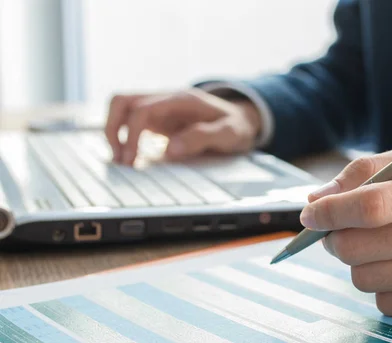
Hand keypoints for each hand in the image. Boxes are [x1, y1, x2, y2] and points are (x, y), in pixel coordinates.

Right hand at [105, 89, 261, 164]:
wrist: (244, 120)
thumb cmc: (237, 126)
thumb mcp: (229, 133)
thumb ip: (202, 138)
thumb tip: (170, 150)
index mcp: (181, 99)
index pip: (142, 109)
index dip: (131, 135)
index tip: (131, 160)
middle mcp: (166, 99)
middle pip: (122, 101)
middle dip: (113, 129)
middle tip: (120, 160)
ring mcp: (160, 107)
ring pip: (122, 108)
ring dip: (115, 131)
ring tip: (121, 160)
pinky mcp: (159, 119)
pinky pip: (131, 121)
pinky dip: (124, 136)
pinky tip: (130, 157)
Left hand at [300, 146, 391, 319]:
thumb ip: (368, 170)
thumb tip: (315, 198)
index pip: (369, 206)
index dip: (329, 212)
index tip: (309, 214)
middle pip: (357, 247)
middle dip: (334, 240)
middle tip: (338, 232)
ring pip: (365, 278)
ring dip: (359, 264)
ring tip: (380, 249)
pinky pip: (386, 304)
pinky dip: (382, 288)